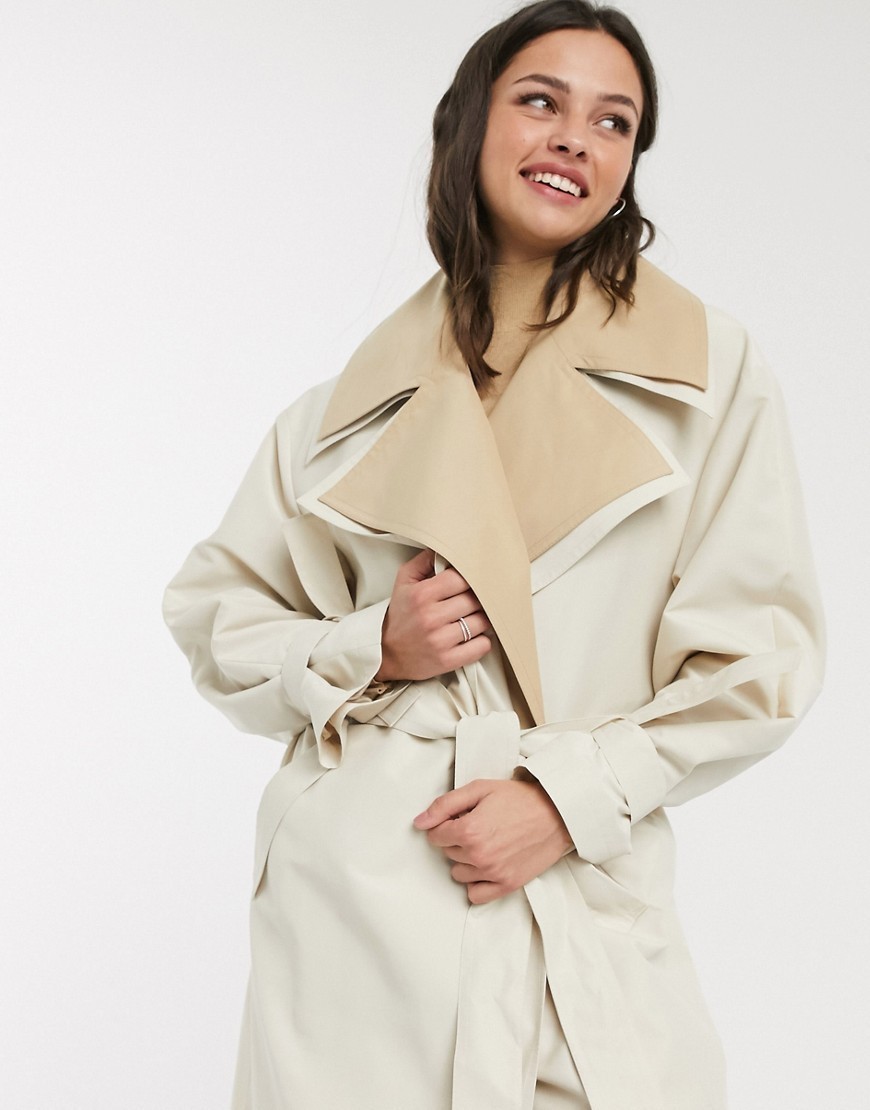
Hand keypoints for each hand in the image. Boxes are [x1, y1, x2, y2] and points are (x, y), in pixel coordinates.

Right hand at [375, 548, 492, 681]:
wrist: (385, 653)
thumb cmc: (400, 615)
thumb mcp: (404, 582)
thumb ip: (424, 561)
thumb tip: (445, 548)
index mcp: (422, 595)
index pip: (462, 579)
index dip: (472, 578)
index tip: (474, 581)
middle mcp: (431, 617)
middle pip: (475, 600)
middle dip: (479, 599)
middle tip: (474, 600)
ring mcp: (440, 641)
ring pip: (482, 622)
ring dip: (482, 619)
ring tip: (473, 617)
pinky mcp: (447, 660)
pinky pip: (482, 646)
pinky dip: (482, 641)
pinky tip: (473, 636)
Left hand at [413, 779, 573, 903]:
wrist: (556, 814)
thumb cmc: (520, 799)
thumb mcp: (480, 789)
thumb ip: (445, 805)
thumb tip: (419, 822)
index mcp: (469, 830)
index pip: (434, 836)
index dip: (445, 824)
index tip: (460, 817)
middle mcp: (479, 855)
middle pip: (447, 853)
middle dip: (456, 839)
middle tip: (479, 825)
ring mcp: (493, 873)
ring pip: (458, 873)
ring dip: (466, 859)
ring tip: (486, 842)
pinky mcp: (507, 885)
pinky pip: (475, 895)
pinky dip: (476, 882)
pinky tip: (485, 865)